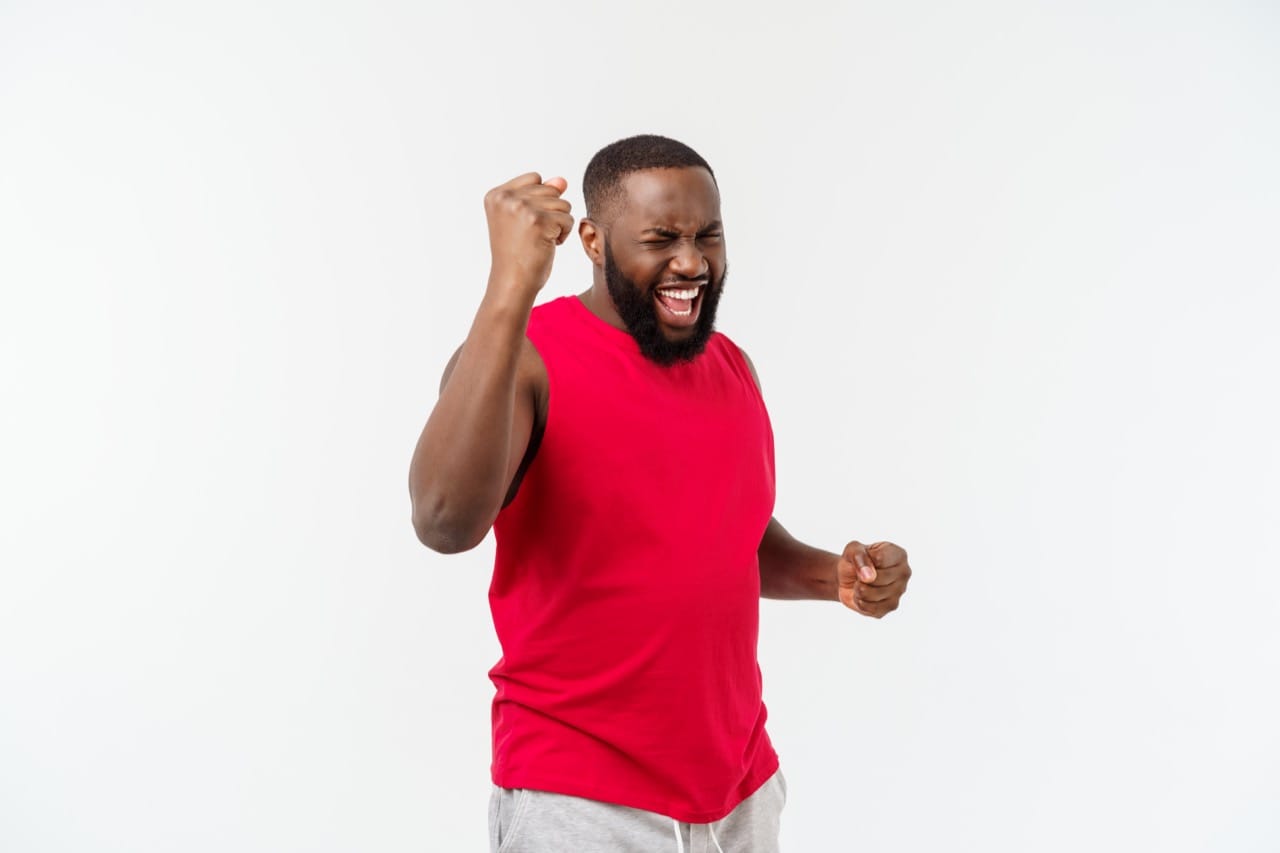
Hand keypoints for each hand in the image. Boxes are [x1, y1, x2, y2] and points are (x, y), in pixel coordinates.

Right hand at [483, 172, 574, 296]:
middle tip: (532, 235)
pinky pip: (568, 218)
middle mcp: (506, 197)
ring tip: (540, 239)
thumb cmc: (518, 254)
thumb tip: (562, 181)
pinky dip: (564, 234)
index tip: (525, 223)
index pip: (534, 178)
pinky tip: (548, 245)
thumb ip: (541, 195)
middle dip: (550, 212)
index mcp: (496, 194)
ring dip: (558, 223)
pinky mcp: (538, 220)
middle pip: (550, 190)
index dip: (539, 201)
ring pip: (562, 203)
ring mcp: (521, 207)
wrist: (512, 282)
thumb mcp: (525, 219)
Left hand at [837, 541, 910, 618]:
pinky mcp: (891, 606)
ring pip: (873, 594)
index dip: (864, 561)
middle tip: (860, 574)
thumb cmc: (855, 560)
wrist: (848, 578)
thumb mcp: (852, 550)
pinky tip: (862, 595)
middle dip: (861, 577)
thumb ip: (859, 556)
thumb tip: (869, 577)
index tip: (862, 559)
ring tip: (860, 584)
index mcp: (899, 554)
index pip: (880, 558)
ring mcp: (900, 591)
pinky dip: (860, 602)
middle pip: (878, 578)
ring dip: (859, 589)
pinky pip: (871, 608)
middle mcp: (904, 572)